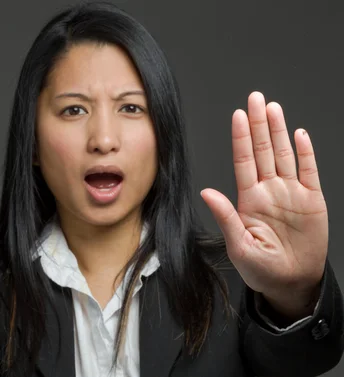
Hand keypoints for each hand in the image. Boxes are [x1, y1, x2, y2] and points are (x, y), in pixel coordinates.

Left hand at [201, 91, 327, 318]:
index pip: (244, 161)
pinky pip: (309, 171)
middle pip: (263, 150)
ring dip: (279, 131)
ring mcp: (291, 193)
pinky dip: (305, 153)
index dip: (241, 138)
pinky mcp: (312, 200)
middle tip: (255, 98)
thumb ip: (226, 217)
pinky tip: (299, 134)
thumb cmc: (261, 268)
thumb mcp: (239, 246)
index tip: (237, 116)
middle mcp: (269, 190)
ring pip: (285, 155)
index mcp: (249, 199)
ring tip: (273, 109)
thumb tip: (206, 193)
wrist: (291, 282)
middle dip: (259, 124)